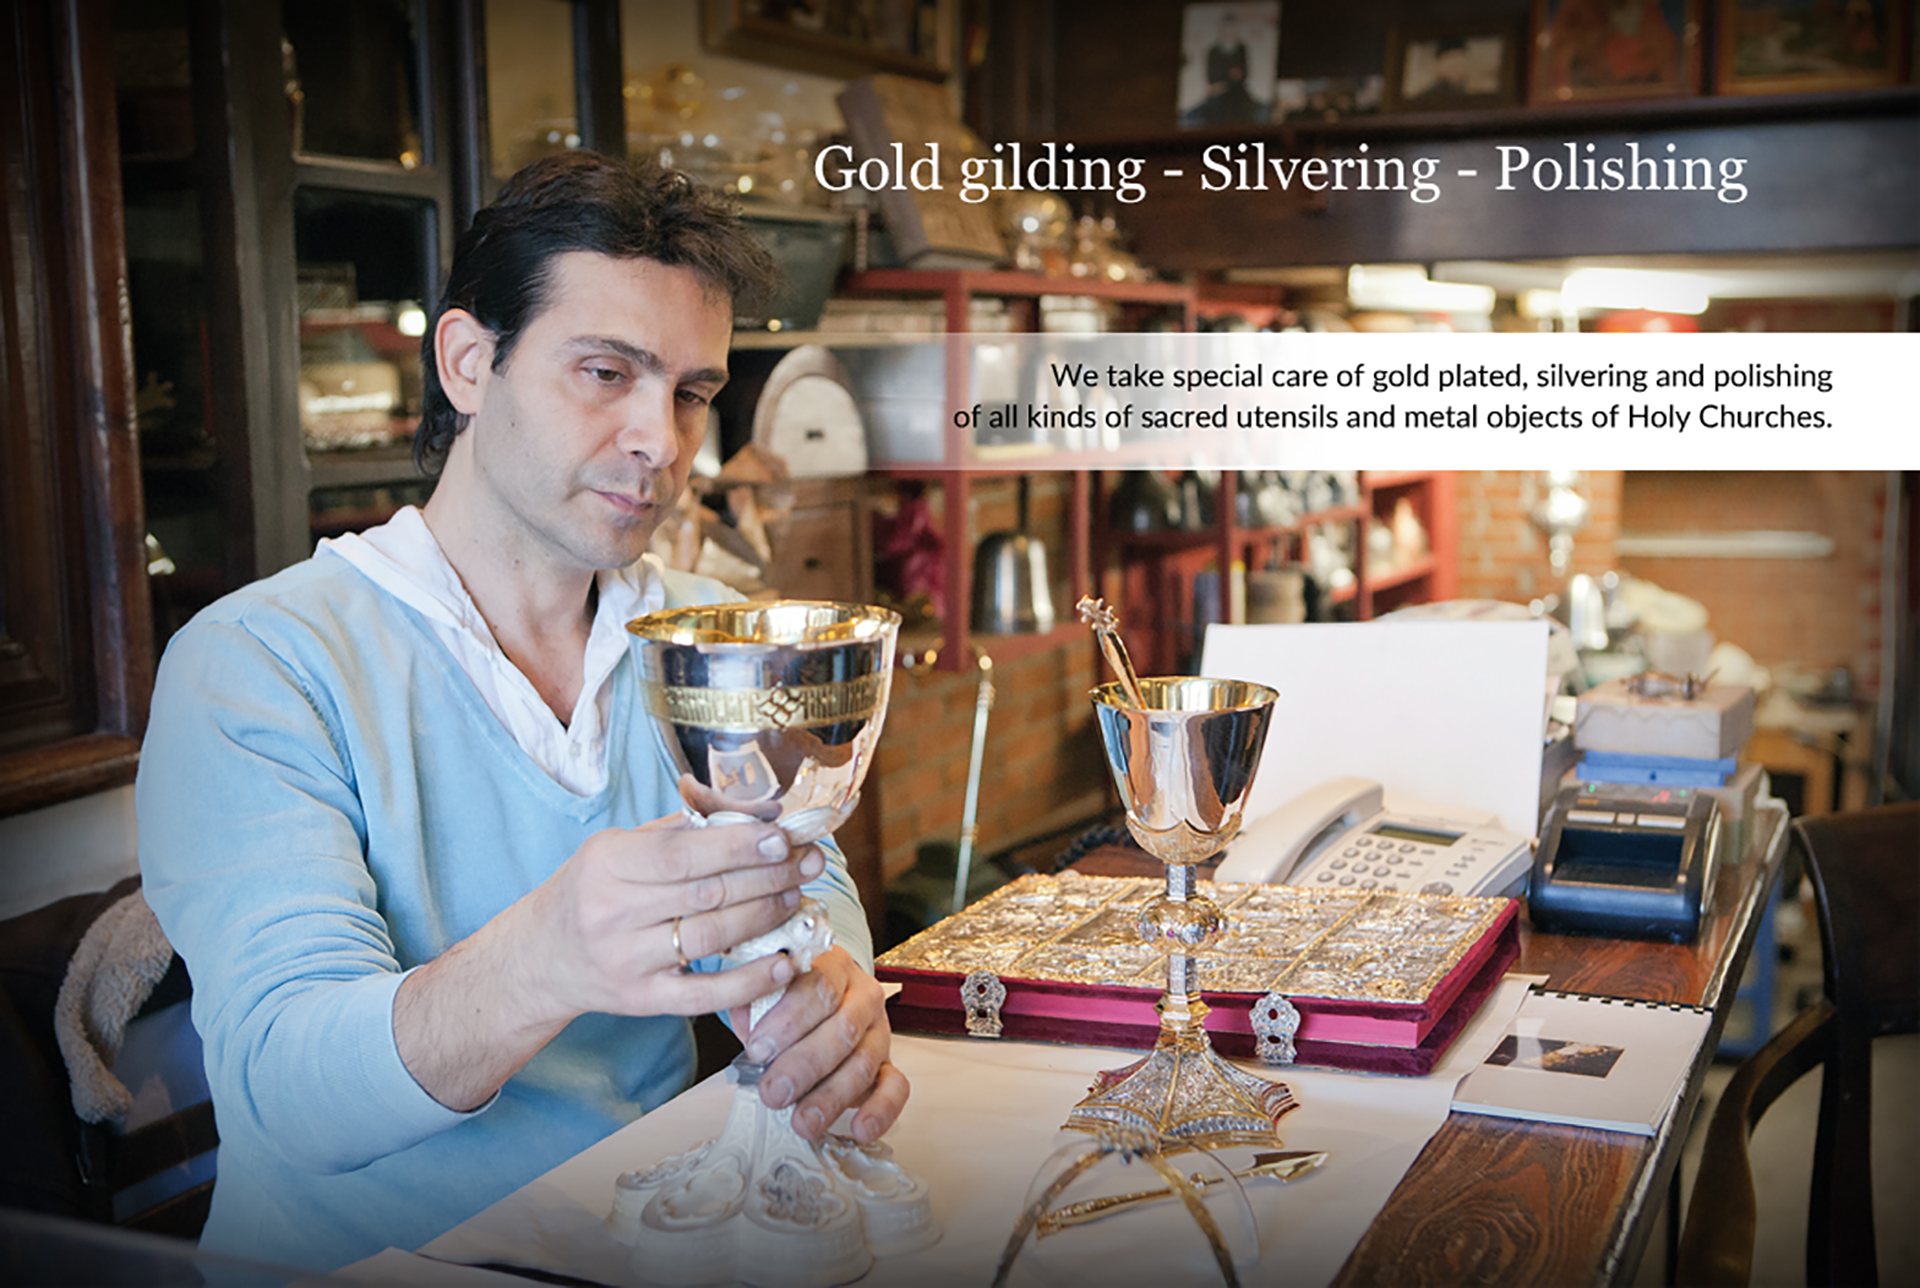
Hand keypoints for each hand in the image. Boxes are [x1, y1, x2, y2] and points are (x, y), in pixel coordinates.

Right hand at [519, 811, 823, 1025]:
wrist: (539, 958)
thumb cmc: (591, 890)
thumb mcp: (617, 848)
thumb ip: (680, 829)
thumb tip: (753, 814)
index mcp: (607, 863)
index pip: (682, 853)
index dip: (738, 846)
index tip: (782, 838)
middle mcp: (613, 912)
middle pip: (706, 893)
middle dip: (767, 876)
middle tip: (807, 863)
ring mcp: (627, 961)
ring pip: (711, 938)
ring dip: (764, 917)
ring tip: (796, 897)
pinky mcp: (642, 999)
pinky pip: (703, 995)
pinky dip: (748, 981)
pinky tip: (783, 964)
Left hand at [736, 946, 909, 1144]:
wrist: (813, 996)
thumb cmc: (785, 994)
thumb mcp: (765, 986)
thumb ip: (754, 999)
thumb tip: (746, 1021)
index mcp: (833, 966)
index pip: (819, 986)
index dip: (789, 1020)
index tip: (758, 1048)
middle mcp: (863, 996)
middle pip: (843, 1028)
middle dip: (805, 1065)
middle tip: (774, 1091)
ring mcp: (879, 1031)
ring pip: (864, 1062)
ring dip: (833, 1096)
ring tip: (803, 1122)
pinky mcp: (887, 1064)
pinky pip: (896, 1086)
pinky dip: (881, 1110)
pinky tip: (860, 1129)